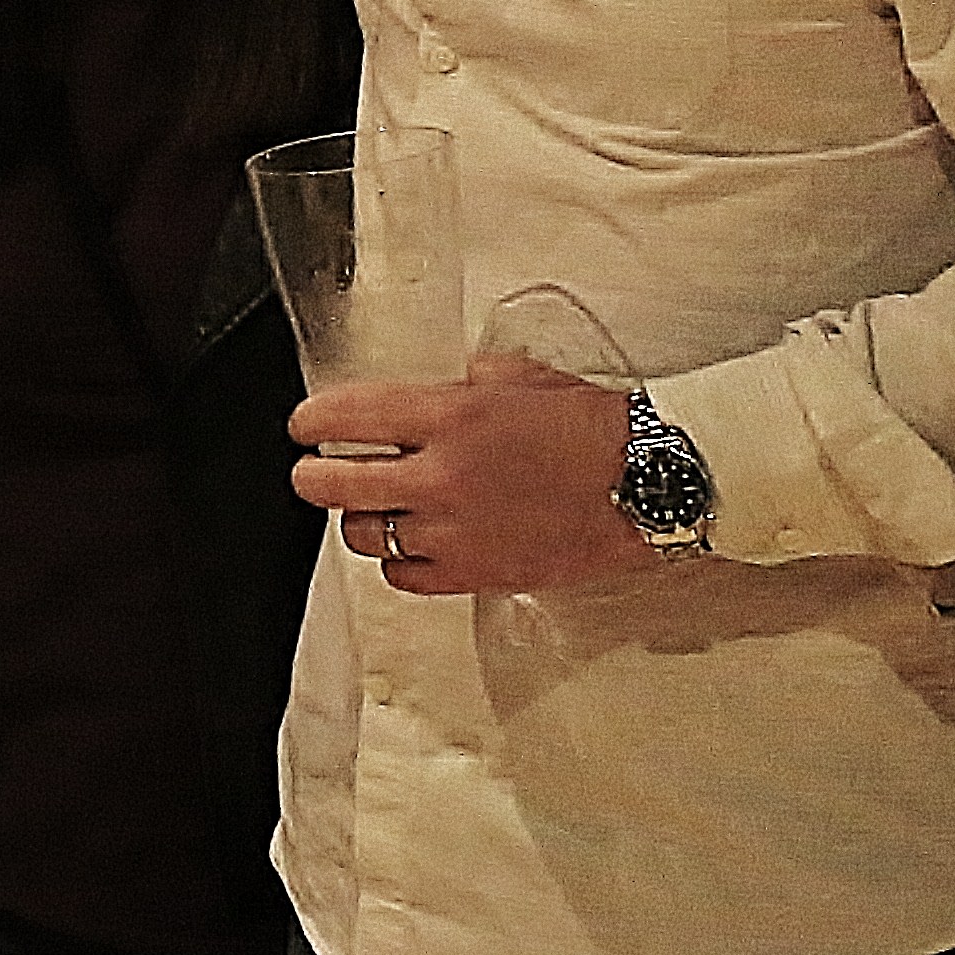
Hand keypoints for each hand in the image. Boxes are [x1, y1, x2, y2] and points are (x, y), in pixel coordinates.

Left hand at [292, 352, 655, 596]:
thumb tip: (424, 397)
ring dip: (365, 518)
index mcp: (446, 415)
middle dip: (312, 476)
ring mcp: (455, 531)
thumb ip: (456, 386)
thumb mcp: (516, 378)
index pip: (341, 418)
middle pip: (330, 486)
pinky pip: (404, 576)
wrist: (649, 483)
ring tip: (382, 507)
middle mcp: (440, 475)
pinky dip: (401, 561)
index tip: (305, 428)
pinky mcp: (476, 574)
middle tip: (316, 472)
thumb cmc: (593, 426)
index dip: (309, 423)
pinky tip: (416, 543)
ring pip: (363, 535)